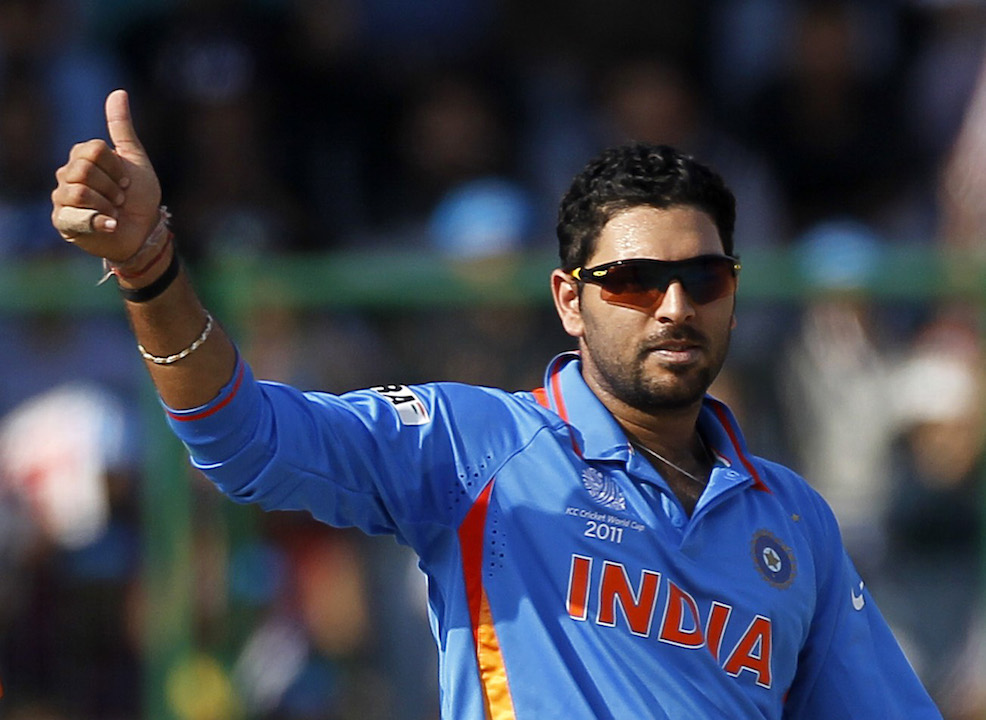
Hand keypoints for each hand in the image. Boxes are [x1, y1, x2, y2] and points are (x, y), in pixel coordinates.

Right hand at [51, 89, 161, 261]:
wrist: (144, 231)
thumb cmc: (140, 196)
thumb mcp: (135, 159)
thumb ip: (122, 128)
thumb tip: (118, 92)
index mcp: (82, 157)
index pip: (93, 149)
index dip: (116, 167)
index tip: (126, 181)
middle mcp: (67, 175)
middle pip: (84, 170)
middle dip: (112, 187)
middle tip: (121, 198)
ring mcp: (62, 198)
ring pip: (79, 192)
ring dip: (107, 205)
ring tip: (114, 212)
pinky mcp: (63, 222)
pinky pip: (74, 215)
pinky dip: (100, 221)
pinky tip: (110, 224)